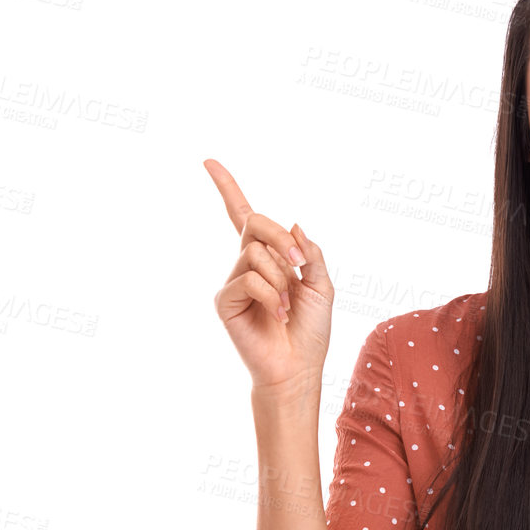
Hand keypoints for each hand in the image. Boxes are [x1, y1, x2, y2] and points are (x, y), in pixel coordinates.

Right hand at [205, 158, 334, 392]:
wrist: (298, 367)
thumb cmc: (310, 331)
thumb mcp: (321, 285)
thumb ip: (309, 253)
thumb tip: (293, 225)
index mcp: (268, 257)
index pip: (242, 216)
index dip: (227, 188)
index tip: (209, 161)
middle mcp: (246, 264)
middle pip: (256, 223)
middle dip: (281, 239)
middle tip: (299, 265)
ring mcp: (233, 281)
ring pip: (255, 253)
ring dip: (280, 278)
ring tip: (287, 306)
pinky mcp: (225, 301)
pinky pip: (248, 279)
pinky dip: (270, 295)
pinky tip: (277, 315)